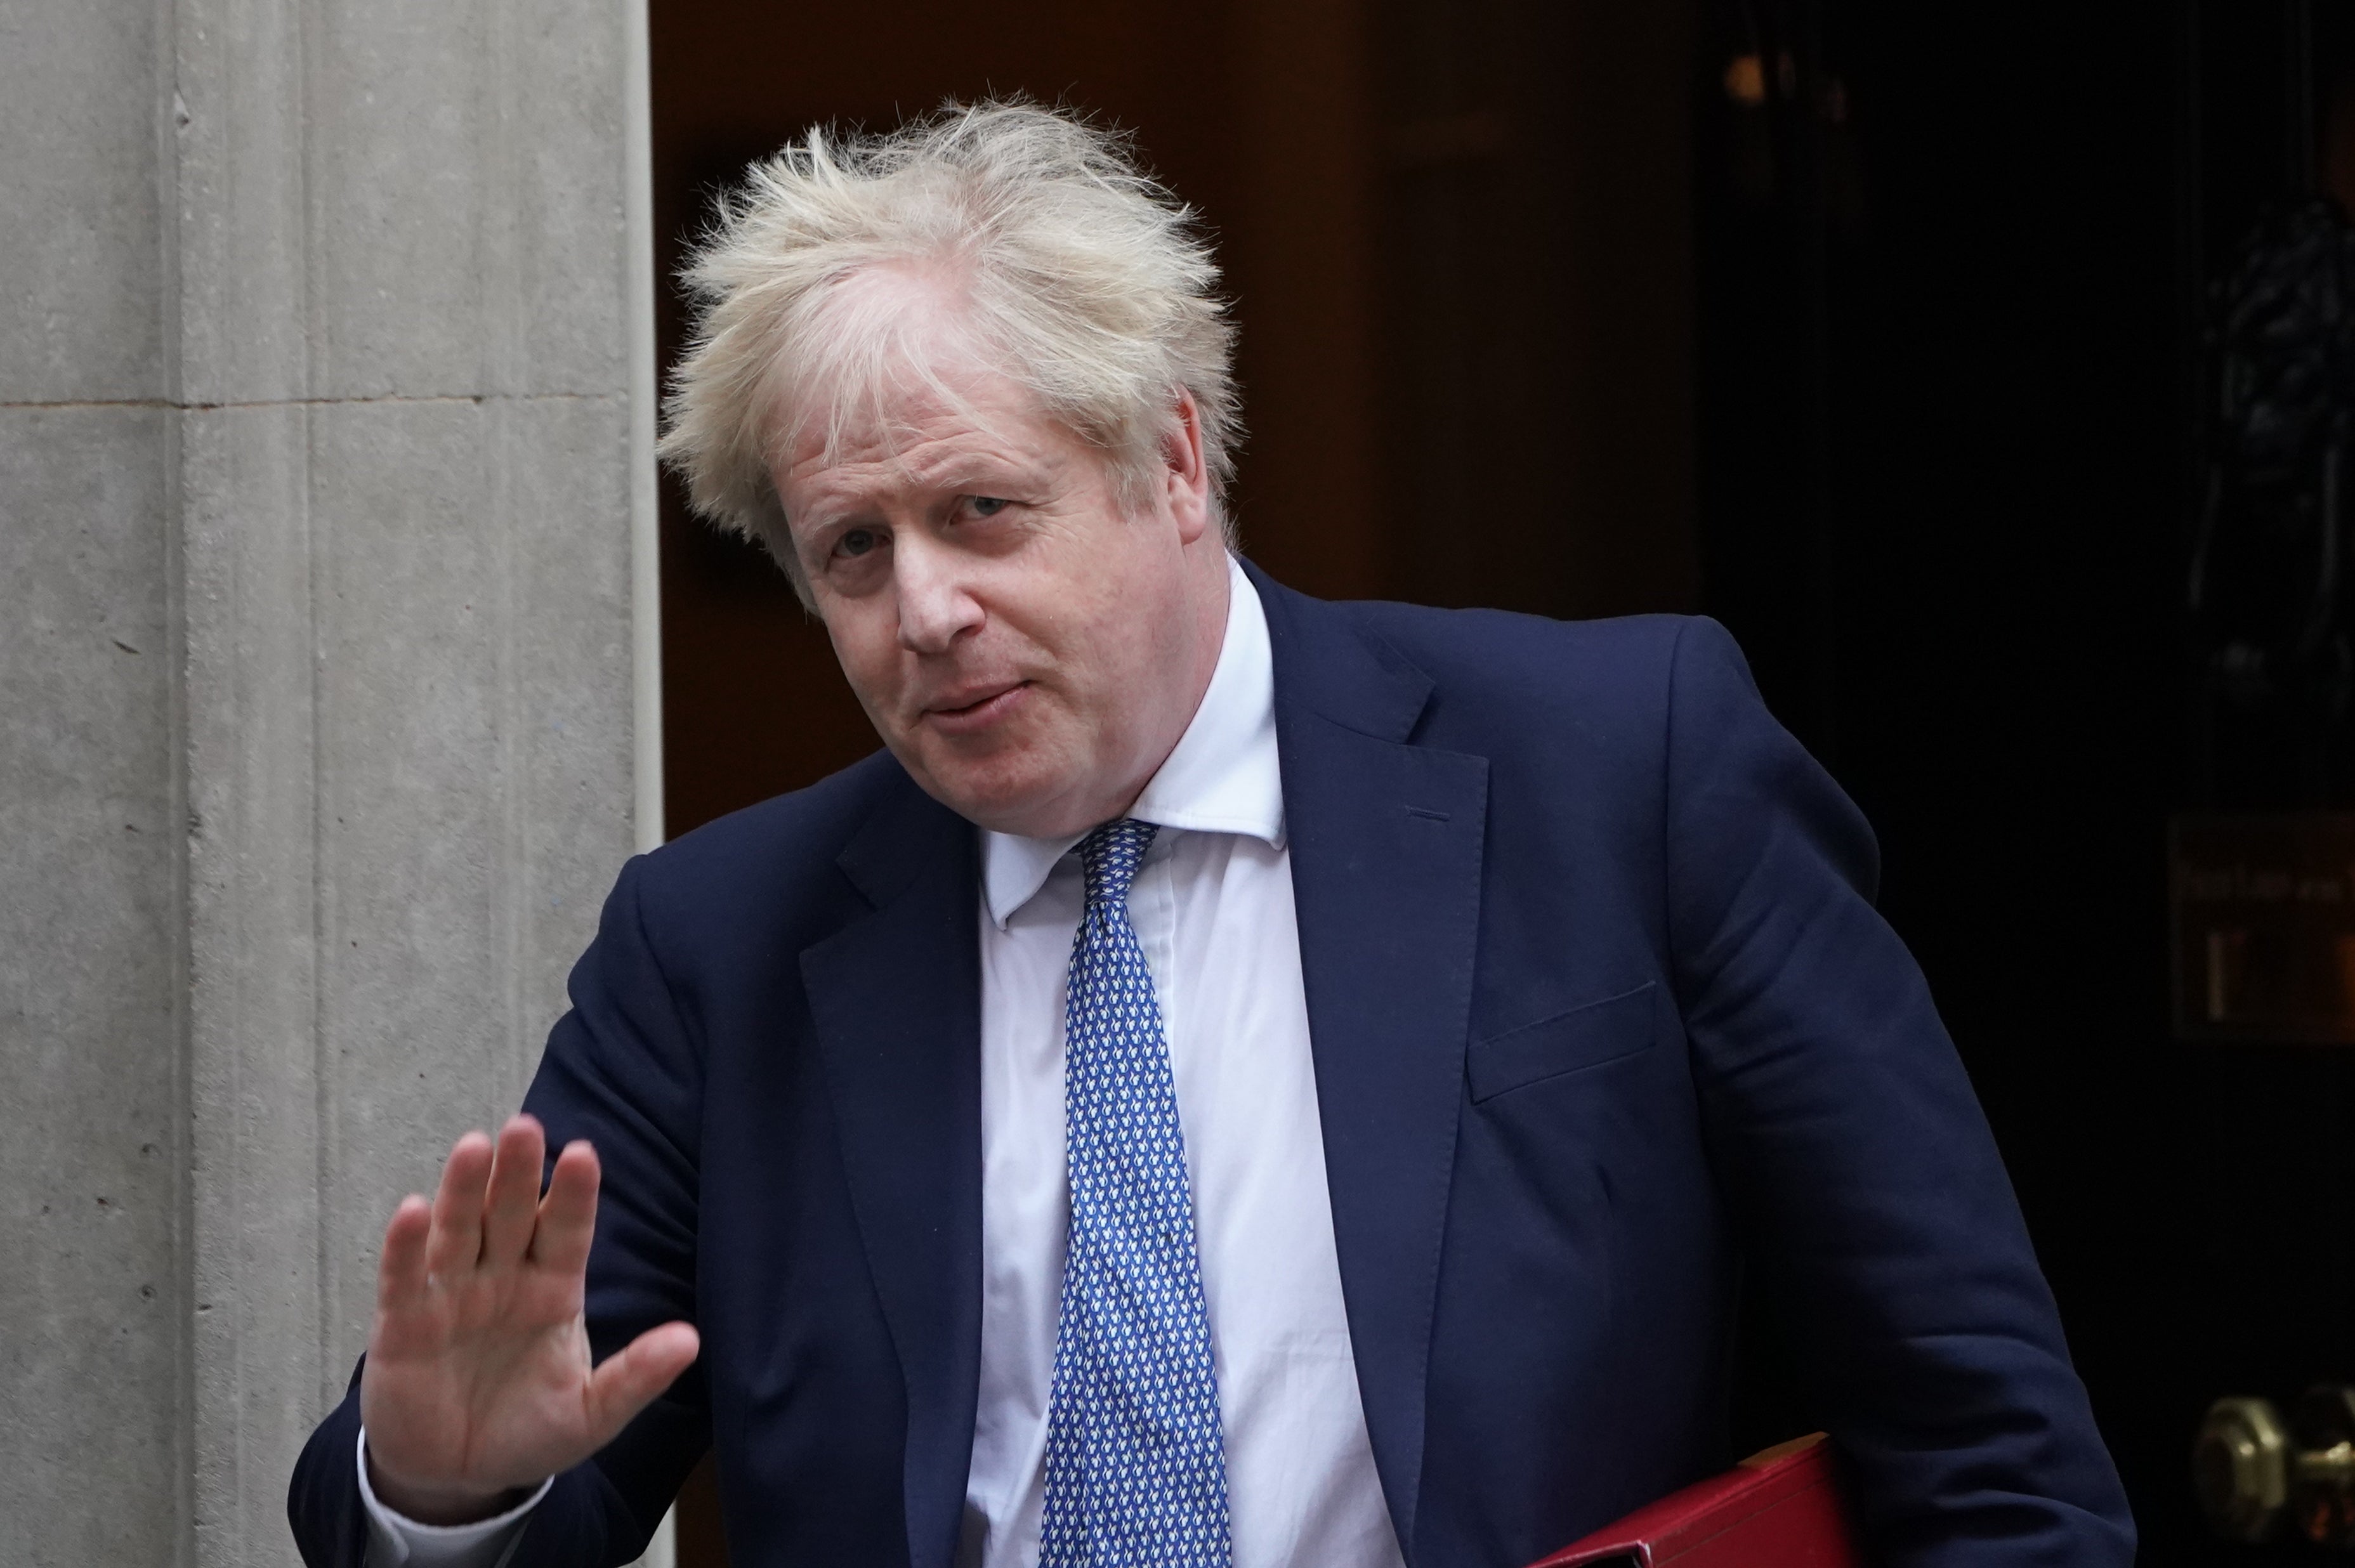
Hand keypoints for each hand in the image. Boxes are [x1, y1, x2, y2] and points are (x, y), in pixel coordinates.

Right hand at [359, 1115, 700, 1523]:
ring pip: (459, 1230)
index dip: (573, 1194)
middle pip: (510, 1214)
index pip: (567, 1230)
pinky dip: (406, 1245)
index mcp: (553, 1288)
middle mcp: (503, 1278)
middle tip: (526, 1125)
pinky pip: (405, 1277)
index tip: (584, 1154)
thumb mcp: (591, 1414)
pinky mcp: (404, 1323)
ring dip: (463, 1189)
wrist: (458, 1476)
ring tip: (475, 1147)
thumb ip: (635, 1377)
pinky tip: (413, 1209)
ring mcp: (452, 1295)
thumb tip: (691, 1341)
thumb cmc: (528, 1431)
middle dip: (518, 1172)